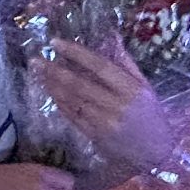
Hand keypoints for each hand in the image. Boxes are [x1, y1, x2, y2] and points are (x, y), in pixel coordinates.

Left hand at [38, 45, 173, 172]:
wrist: (155, 154)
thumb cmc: (151, 116)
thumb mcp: (145, 87)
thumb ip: (126, 63)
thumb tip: (110, 36)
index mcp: (132, 89)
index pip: (100, 66)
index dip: (76, 53)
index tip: (56, 43)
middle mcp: (117, 105)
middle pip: (80, 84)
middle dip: (55, 71)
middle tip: (35, 60)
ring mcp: (104, 123)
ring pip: (73, 101)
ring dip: (53, 86)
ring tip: (39, 74)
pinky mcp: (95, 136)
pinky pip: (73, 116)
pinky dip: (60, 103)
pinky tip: (51, 92)